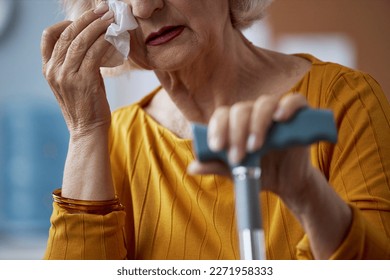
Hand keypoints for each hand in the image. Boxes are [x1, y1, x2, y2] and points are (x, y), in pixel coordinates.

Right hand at [41, 5, 120, 136]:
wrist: (88, 130)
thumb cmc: (85, 107)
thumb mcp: (72, 84)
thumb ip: (74, 64)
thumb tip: (93, 44)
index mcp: (48, 70)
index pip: (48, 37)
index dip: (65, 23)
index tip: (82, 20)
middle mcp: (53, 71)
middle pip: (67, 34)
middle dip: (87, 19)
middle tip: (103, 11)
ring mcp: (67, 75)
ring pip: (81, 40)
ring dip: (98, 26)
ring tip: (111, 19)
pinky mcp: (84, 80)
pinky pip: (95, 53)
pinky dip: (105, 41)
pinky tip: (113, 37)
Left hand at [189, 93, 315, 205]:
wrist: (287, 183)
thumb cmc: (259, 172)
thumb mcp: (236, 173)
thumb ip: (216, 166)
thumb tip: (192, 167)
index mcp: (236, 123)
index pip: (222, 114)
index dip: (218, 127)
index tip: (217, 147)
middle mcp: (254, 113)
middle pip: (240, 109)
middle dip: (236, 132)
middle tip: (237, 157)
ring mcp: (276, 112)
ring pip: (264, 103)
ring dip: (257, 123)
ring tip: (255, 146)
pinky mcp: (299, 115)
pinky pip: (295, 100)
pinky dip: (287, 106)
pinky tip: (280, 118)